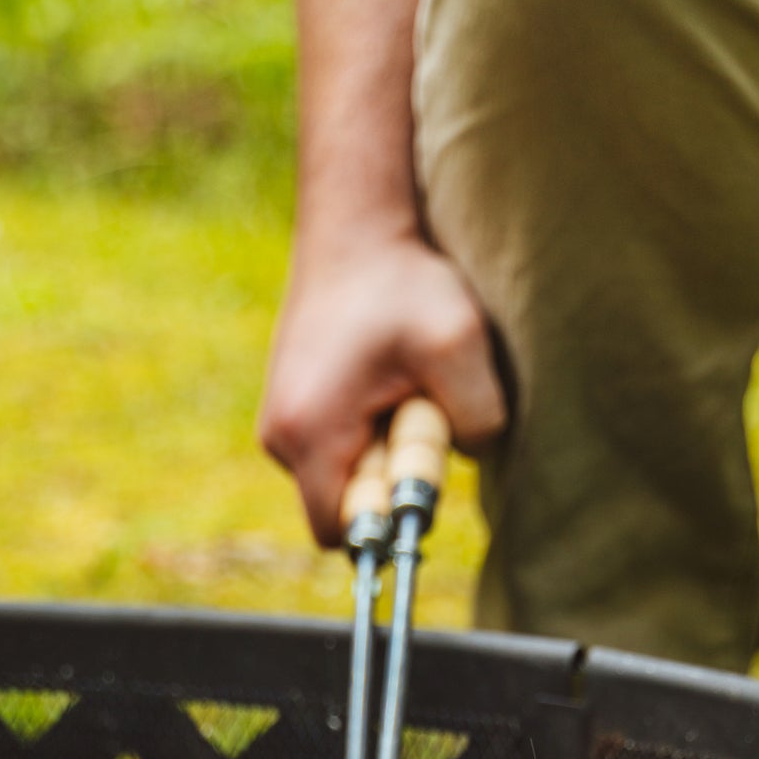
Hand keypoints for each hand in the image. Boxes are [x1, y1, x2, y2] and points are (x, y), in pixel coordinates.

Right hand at [259, 235, 507, 546]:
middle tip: (415, 413)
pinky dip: (365, 427)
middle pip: (340, 508)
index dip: (385, 524)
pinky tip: (383, 377)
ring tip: (401, 385)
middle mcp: (279, 435)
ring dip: (380, 450)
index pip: (339, 534)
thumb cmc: (403, 281)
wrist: (354, 224)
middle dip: (386, 482)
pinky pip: (333, 446)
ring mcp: (279, 419)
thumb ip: (479, 418)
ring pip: (339, 476)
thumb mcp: (462, 345)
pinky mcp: (291, 402)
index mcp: (309, 434)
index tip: (416, 480)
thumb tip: (469, 456)